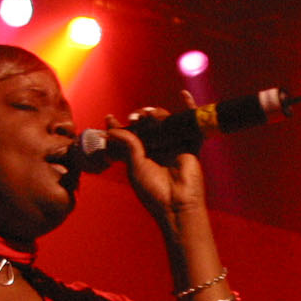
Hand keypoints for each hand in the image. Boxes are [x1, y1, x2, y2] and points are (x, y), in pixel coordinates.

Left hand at [105, 99, 207, 225]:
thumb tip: (111, 128)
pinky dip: (190, 109)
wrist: (176, 205)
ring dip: (156, 114)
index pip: (128, 137)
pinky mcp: (189, 146)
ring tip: (148, 114)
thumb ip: (127, 144)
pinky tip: (184, 95)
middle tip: (134, 116)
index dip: (118, 127)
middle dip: (139, 118)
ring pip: (165, 123)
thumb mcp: (134, 166)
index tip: (109, 118)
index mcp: (141, 158)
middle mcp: (157, 150)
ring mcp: (173, 147)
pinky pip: (192, 126)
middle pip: (147, 126)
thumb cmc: (153, 190)